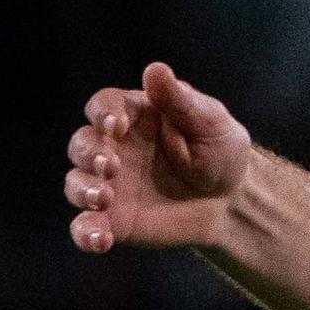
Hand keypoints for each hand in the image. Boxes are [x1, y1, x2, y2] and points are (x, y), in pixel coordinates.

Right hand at [64, 65, 253, 254]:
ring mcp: (109, 184)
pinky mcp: (112, 218)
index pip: (103, 106)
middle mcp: (114, 148)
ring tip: (103, 198)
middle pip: (82, 143)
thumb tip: (156, 69)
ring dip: (82, 190)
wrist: (234, 202)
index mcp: (135, 117)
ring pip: (76, 183)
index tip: (116, 125)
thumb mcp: (211, 122)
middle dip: (89, 154)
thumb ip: (181, 100)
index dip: (102, 113)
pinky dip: (84, 233)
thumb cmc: (223, 153)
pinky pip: (85, 226)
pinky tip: (101, 240)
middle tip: (111, 166)